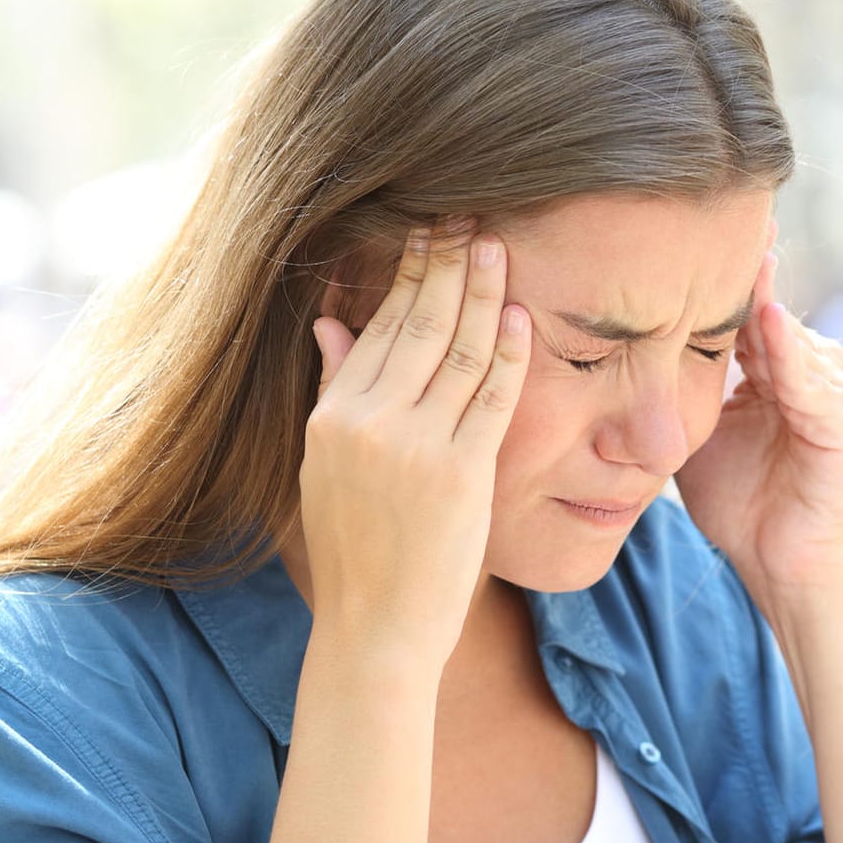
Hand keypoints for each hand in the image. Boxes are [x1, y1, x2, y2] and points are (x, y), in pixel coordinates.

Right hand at [298, 223, 530, 669]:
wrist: (376, 627)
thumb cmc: (356, 550)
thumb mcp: (324, 468)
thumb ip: (334, 391)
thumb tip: (329, 322)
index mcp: (331, 418)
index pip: (376, 328)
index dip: (405, 276)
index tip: (425, 233)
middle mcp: (369, 424)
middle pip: (416, 326)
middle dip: (444, 265)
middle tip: (466, 215)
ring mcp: (416, 447)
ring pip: (455, 351)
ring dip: (479, 293)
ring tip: (495, 244)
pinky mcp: (462, 473)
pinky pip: (490, 397)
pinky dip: (506, 352)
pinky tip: (517, 314)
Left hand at [675, 221, 842, 624]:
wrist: (778, 563)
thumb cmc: (737, 503)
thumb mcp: (692, 436)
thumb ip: (667, 395)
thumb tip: (610, 361)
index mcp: (763, 374)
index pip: (737, 312)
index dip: (713, 275)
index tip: (683, 227)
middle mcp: (798, 375)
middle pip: (769, 311)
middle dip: (749, 267)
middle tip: (727, 213)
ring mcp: (822, 399)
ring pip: (792, 338)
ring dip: (768, 300)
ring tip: (748, 255)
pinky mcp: (837, 431)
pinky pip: (814, 386)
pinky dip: (791, 355)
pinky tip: (770, 324)